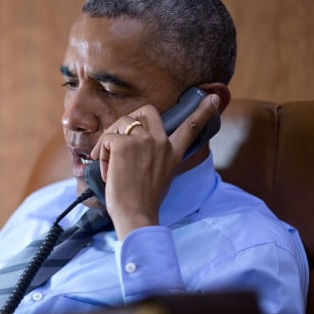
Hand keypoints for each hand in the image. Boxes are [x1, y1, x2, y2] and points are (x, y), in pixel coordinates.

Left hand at [90, 93, 219, 238]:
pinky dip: (101, 152)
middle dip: (130, 118)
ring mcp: (143, 141)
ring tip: (108, 163)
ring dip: (109, 141)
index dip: (201, 112)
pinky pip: (107, 138)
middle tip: (118, 138)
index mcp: (173, 153)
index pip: (191, 127)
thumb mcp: (161, 176)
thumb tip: (135, 149)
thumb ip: (156, 158)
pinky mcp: (124, 144)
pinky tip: (105, 169)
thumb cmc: (143, 201)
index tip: (211, 98)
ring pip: (122, 122)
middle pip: (148, 111)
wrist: (136, 215)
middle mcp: (161, 143)